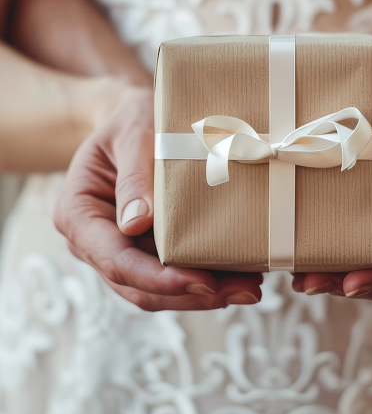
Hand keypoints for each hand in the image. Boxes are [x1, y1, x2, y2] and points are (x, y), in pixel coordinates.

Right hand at [54, 86, 262, 310]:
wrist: (136, 117)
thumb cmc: (133, 119)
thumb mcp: (133, 134)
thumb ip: (133, 175)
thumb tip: (137, 224)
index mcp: (79, 213)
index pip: (116, 260)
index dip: (159, 278)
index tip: (204, 282)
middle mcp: (94, 240)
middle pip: (137, 285)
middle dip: (190, 294)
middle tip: (245, 291)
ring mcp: (119, 247)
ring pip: (156, 290)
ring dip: (202, 296)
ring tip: (249, 288)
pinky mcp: (144, 248)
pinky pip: (170, 274)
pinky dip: (202, 279)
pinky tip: (237, 275)